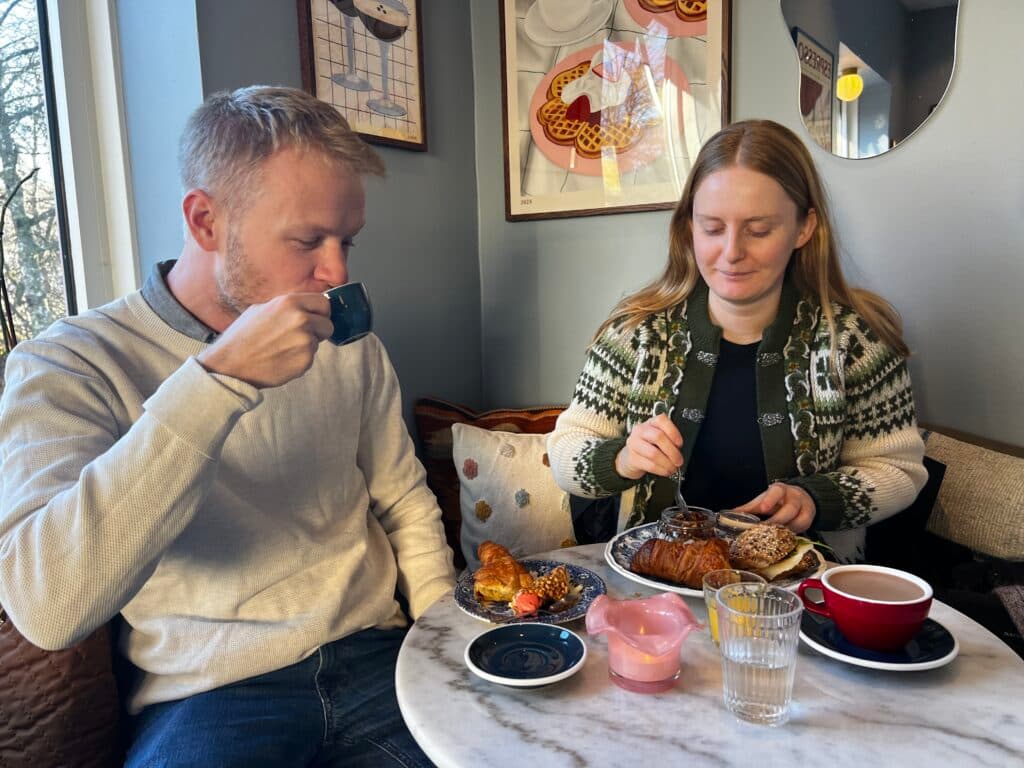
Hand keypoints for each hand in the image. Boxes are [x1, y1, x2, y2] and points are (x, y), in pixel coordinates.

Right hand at [196, 293, 334, 387]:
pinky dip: (300, 360)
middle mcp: (301, 320)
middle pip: (328, 325)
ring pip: (318, 343)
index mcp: (290, 302)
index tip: (315, 318)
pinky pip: (310, 358)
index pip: (324, 303)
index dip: (320, 312)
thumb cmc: (242, 336)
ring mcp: (305, 341)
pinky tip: (281, 359)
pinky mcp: (305, 361)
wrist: (231, 364)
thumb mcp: (262, 308)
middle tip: (300, 336)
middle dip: (318, 330)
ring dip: (307, 346)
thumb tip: (305, 307)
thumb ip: (287, 307)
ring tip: (283, 348)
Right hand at [614, 413, 683, 479]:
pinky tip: (666, 471)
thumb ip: (669, 439)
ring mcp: (634, 444)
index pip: (661, 420)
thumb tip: (679, 450)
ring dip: (667, 463)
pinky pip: (649, 465)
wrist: (631, 457)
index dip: (673, 432)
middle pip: (658, 437)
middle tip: (679, 460)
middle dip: (672, 451)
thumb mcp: (659, 438)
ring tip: (673, 468)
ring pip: (653, 453)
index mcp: (650, 422)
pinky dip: (661, 470)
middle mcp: (640, 430)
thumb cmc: (649, 446)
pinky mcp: (632, 458)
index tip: (680, 444)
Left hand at [732, 482, 815, 533]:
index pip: (776, 492)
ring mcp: (804, 508)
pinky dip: (793, 535)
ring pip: (799, 520)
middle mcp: (794, 497)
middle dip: (777, 520)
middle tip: (764, 530)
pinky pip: (803, 528)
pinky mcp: (808, 519)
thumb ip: (748, 509)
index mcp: (779, 490)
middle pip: (789, 508)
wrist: (798, 497)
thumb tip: (728, 516)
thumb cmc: (776, 499)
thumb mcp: (762, 500)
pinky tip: (784, 540)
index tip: (763, 508)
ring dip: (786, 530)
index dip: (770, 500)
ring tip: (774, 538)